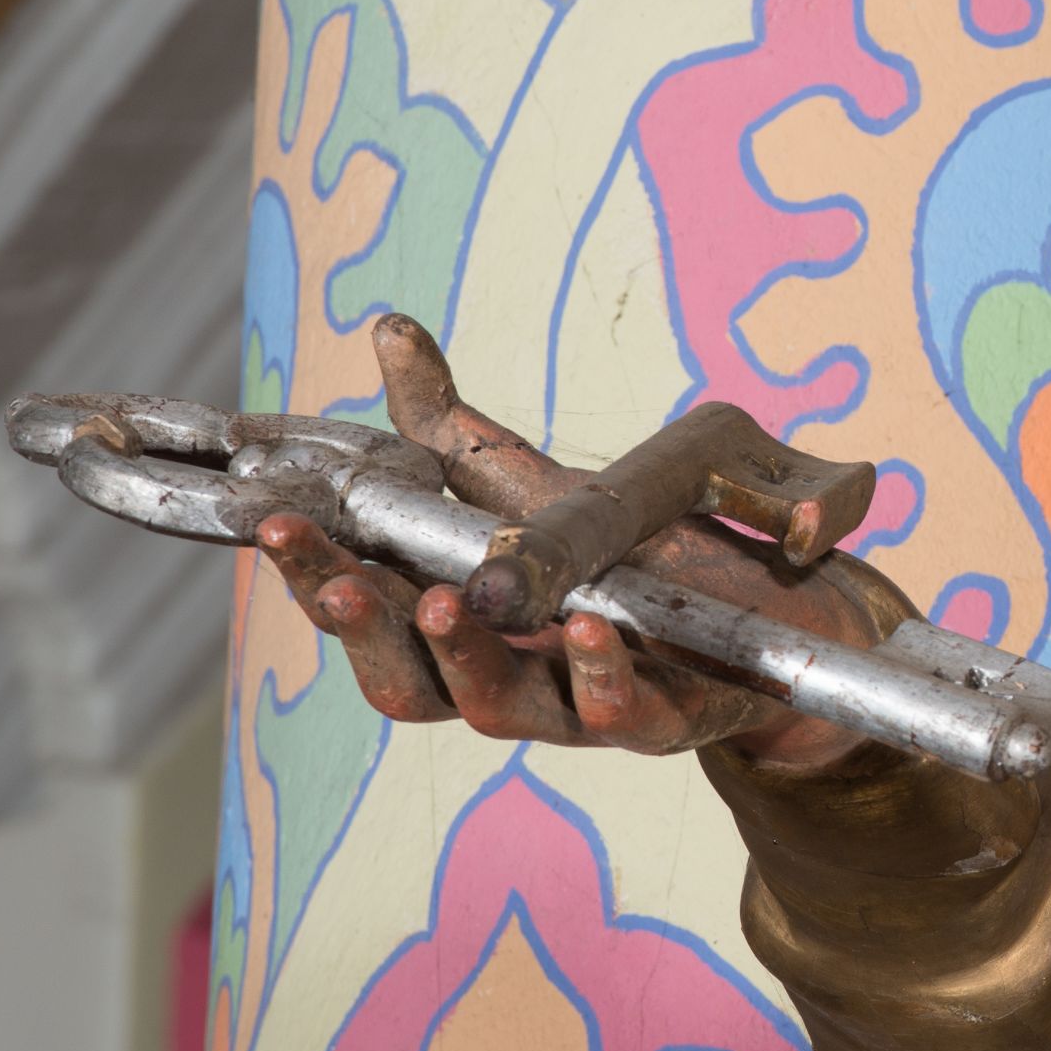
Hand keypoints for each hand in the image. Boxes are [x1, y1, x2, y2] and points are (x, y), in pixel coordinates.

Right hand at [256, 316, 880, 770]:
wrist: (781, 614)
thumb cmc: (642, 559)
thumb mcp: (542, 489)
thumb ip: (454, 433)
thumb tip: (390, 331)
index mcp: (463, 625)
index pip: (364, 615)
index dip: (314, 578)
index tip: (269, 525)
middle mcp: (505, 676)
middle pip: (405, 682)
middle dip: (366, 629)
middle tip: (342, 578)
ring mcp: (577, 708)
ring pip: (496, 709)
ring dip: (467, 658)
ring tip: (453, 602)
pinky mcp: (664, 720)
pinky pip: (619, 715)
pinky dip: (597, 675)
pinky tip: (588, 627)